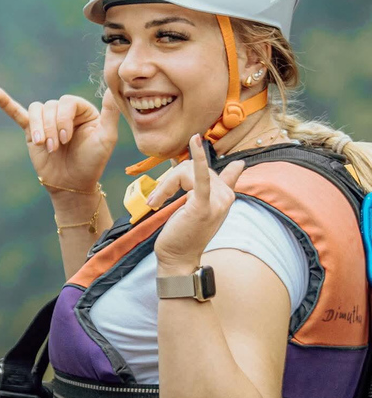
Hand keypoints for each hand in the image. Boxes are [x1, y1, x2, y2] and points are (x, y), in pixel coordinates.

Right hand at [0, 86, 119, 193]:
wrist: (73, 185)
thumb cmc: (92, 163)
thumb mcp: (106, 139)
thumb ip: (110, 114)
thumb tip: (110, 90)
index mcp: (82, 110)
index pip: (67, 102)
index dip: (64, 118)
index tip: (67, 139)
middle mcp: (63, 112)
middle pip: (50, 106)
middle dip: (51, 127)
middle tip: (56, 147)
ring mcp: (46, 121)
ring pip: (37, 110)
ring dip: (39, 127)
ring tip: (43, 145)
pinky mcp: (31, 131)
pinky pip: (18, 113)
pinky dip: (6, 103)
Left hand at [149, 134, 245, 272]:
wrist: (178, 258)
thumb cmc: (184, 233)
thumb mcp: (201, 205)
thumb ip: (218, 184)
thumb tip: (240, 163)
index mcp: (227, 194)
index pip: (207, 168)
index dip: (197, 161)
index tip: (196, 139)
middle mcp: (227, 196)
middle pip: (191, 167)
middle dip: (170, 180)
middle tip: (156, 199)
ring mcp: (218, 201)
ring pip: (185, 171)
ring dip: (165, 184)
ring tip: (156, 201)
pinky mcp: (203, 205)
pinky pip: (199, 176)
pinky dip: (198, 157)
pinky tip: (196, 141)